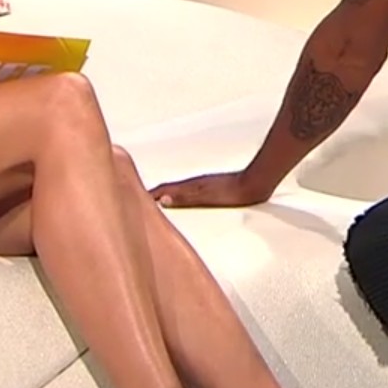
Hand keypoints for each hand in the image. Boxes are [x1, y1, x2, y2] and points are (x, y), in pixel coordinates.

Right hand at [149, 169, 275, 208]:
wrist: (254, 184)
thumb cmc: (234, 192)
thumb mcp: (205, 198)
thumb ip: (184, 199)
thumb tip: (162, 200)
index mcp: (190, 186)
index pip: (163, 190)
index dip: (148, 194)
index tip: (133, 198)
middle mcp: (193, 184)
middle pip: (167, 189)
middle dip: (153, 194)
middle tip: (138, 200)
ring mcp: (202, 186)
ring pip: (177, 190)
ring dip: (165, 196)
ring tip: (155, 203)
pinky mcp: (211, 189)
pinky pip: (187, 193)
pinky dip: (178, 197)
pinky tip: (181, 202)